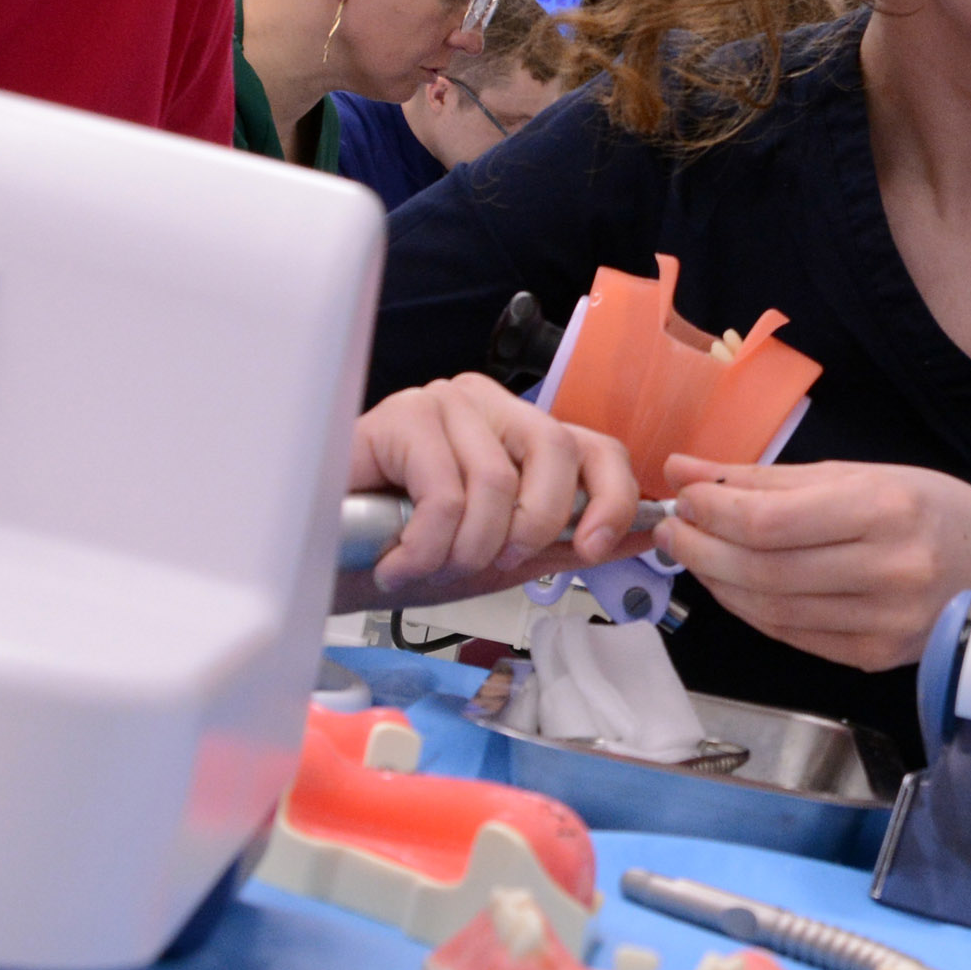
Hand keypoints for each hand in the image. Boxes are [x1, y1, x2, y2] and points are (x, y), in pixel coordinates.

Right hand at [346, 376, 648, 610]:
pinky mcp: (402, 415)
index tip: (593, 549)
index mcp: (521, 433)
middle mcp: (490, 407)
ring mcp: (445, 404)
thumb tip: (646, 536)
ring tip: (427, 566)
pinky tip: (397, 562)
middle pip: (557, 452)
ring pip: (496, 482)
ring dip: (465, 549)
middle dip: (532, 528)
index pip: (595, 448)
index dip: (611, 500)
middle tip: (488, 564)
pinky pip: (445, 493)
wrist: (325, 557)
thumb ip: (566, 543)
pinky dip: (425, 548)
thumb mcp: (500, 556)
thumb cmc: (405, 548)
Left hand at [654, 457, 970, 670]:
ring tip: (697, 552)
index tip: (684, 493)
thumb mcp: (864, 474)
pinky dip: (750, 610)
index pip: (771, 520)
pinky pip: (790, 635)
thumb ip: (771, 478)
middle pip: (762, 570)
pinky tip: (735, 584)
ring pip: (768, 610)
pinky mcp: (872, 657)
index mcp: (887, 510)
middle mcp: (888, 571)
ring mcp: (881, 622)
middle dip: (702, 547)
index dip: (713, 510)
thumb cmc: (937, 513)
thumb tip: (689, 470)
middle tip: (674, 526)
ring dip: (717, 581)